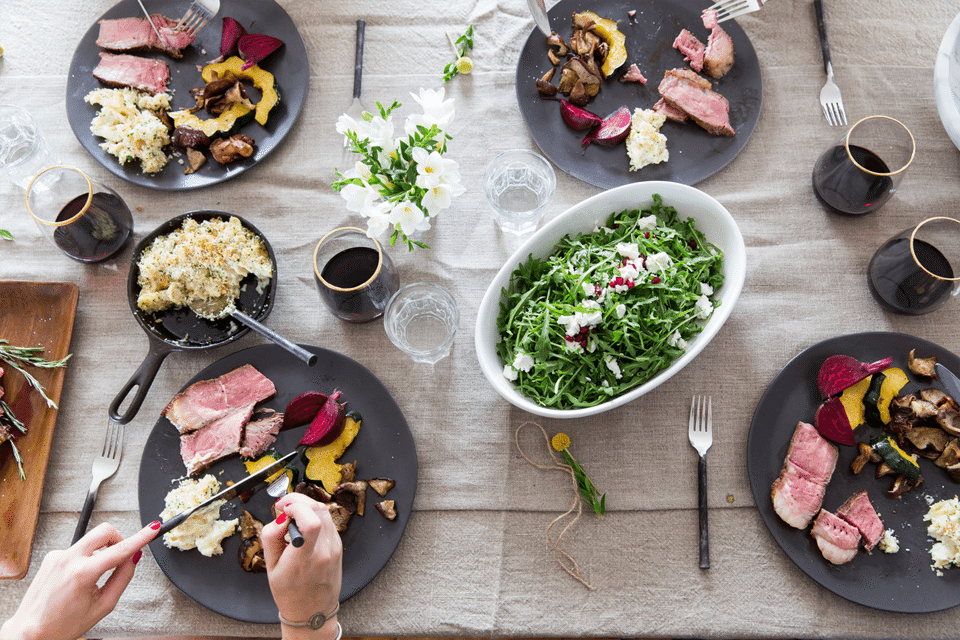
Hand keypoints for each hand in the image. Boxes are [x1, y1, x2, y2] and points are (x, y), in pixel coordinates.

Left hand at [1, 521, 159, 639]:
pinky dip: (84, 559)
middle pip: (104, 531)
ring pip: (90, 540)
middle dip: (118, 538)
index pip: (120, 549)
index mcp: (82, 573)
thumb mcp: (102, 606)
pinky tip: (79, 579)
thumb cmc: (62, 625)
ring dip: (99, 552)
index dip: (141, 537)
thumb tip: (132, 559)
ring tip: (94, 577)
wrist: (30, 631)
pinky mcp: (51, 557)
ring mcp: (57, 556)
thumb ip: (122, 578)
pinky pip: (77, 550)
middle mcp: (68, 559)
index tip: (153, 528)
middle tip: (121, 553)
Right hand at [262, 493, 342, 639]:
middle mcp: (324, 551)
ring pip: (324, 511)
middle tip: (284, 507)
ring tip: (291, 515)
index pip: (311, 523)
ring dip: (306, 506)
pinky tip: (302, 524)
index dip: (296, 507)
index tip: (283, 509)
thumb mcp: (270, 567)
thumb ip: (271, 537)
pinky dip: (314, 515)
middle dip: (298, 501)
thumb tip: (280, 517)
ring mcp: (334, 547)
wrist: (312, 611)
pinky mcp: (338, 545)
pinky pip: (328, 521)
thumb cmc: (290, 593)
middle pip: (318, 510)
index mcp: (305, 559)